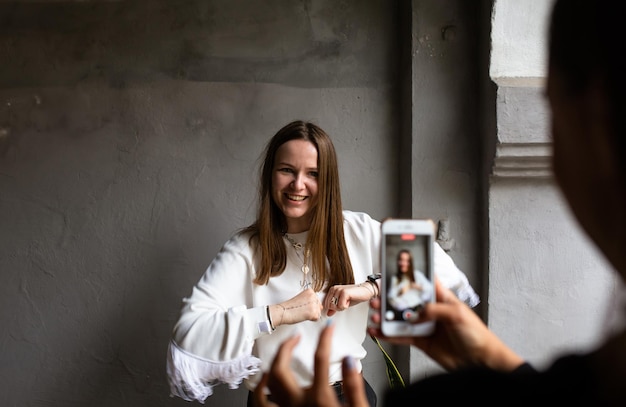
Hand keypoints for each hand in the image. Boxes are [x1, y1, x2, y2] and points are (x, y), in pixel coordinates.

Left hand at [252, 322, 368, 406]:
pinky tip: (266, 383)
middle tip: (294, 338)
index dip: (325, 338)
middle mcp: (298, 404)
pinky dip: (261, 390)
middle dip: (285, 348)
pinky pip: (262, 404)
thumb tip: (350, 361)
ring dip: (270, 367)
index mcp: (319, 398)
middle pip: (281, 368)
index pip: (320, 358)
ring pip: (266, 386)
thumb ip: (355, 386)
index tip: (328, 329)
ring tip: (278, 356)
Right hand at [270, 288, 322, 326]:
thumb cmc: (290, 307)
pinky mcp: (313, 313)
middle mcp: (313, 296)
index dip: (309, 305)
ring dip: (311, 315)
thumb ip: (311, 300)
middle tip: (301, 310)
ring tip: (302, 313)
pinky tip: (303, 316)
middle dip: (312, 310)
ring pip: (318, 313)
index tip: (301, 305)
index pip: (317, 300)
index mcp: (310, 291)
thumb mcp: (302, 299)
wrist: (283, 312)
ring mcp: (314, 304)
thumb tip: (321, 307)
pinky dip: (311, 320)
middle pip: (319, 306)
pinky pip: (317, 318)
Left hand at [325, 283, 373, 316]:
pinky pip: (340, 306)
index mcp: (332, 290)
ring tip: (347, 301)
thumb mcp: (342, 303)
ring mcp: (338, 290)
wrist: (365, 291)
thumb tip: (328, 314)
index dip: (334, 308)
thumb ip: (334, 307)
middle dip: (338, 308)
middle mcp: (334, 289)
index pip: (326, 304)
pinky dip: (346, 306)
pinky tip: (350, 300)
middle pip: (329, 306)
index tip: (342, 303)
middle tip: (345, 302)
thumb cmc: (355, 296)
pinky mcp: (344, 292)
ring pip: (334, 306)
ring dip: (342, 307)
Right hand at [368, 279, 523, 371]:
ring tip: (375, 315)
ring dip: (386, 316)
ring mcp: (425, 325)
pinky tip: (379, 332)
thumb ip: (433, 311)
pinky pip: (401, 336)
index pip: (423, 282)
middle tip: (378, 298)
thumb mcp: (457, 314)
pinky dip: (389, 334)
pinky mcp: (421, 341)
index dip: (410, 275)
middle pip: (406, 300)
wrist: (481, 361)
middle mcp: (431, 310)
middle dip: (391, 298)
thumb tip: (415, 314)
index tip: (395, 269)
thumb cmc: (477, 334)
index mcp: (441, 297)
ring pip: (400, 318)